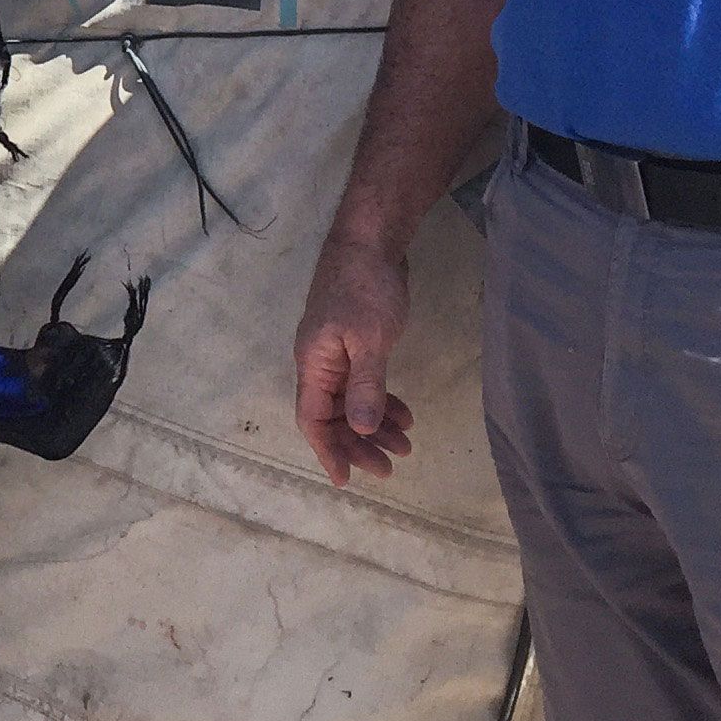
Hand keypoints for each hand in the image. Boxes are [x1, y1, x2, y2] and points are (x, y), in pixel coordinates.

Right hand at [292, 236, 417, 484]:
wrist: (370, 241)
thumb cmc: (366, 289)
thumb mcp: (369, 340)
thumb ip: (366, 387)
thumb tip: (363, 431)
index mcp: (314, 364)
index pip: (313, 420)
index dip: (328, 451)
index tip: (347, 479)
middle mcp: (320, 363)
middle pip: (333, 417)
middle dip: (359, 444)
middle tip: (390, 467)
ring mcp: (337, 353)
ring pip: (351, 402)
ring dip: (375, 426)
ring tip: (406, 444)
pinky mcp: (355, 343)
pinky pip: (363, 384)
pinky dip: (381, 401)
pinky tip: (404, 413)